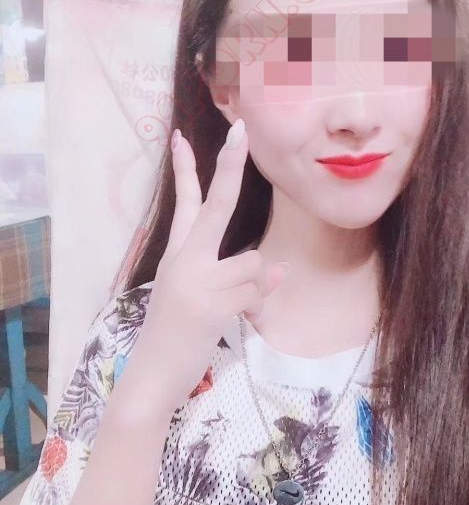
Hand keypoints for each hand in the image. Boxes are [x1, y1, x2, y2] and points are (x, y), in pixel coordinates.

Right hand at [135, 118, 288, 408]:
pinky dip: (257, 307)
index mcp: (176, 256)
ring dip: (254, 288)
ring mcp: (197, 281)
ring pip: (252, 263)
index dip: (185, 170)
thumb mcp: (195, 297)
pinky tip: (240, 322)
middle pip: (217, 205)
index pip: (184, 205)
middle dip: (230, 166)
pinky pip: (255, 293)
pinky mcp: (211, 305)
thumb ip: (236, 276)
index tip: (182, 136)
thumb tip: (280, 267)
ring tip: (234, 310)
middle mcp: (184, 261)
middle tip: (241, 130)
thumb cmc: (173, 337)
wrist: (152, 375)